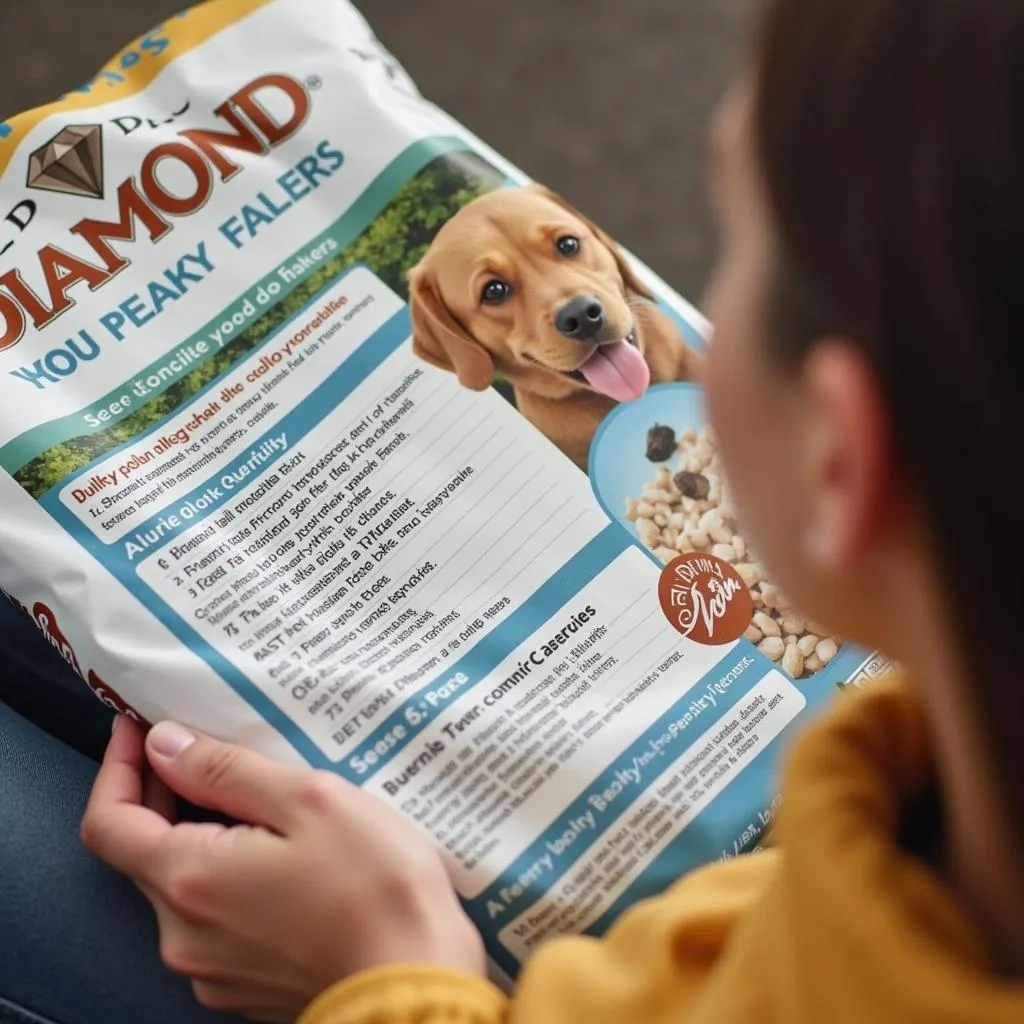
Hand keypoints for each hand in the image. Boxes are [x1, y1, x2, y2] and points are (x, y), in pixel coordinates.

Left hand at [81, 717, 483, 1021]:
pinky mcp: (243, 986)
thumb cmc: (375, 888)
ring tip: (252, 796)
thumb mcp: (308, 800)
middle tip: (199, 747)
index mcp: (191, 880)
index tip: (138, 729)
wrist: (417, 985)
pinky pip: (213, 919)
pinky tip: (275, 853)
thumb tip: (166, 744)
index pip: (109, 823)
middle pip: (143, 853)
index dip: (118, 768)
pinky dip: (226, 876)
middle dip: (161, 794)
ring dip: (198, 835)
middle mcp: (184, 934)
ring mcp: (212, 968)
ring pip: (181, 886)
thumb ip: (226, 770)